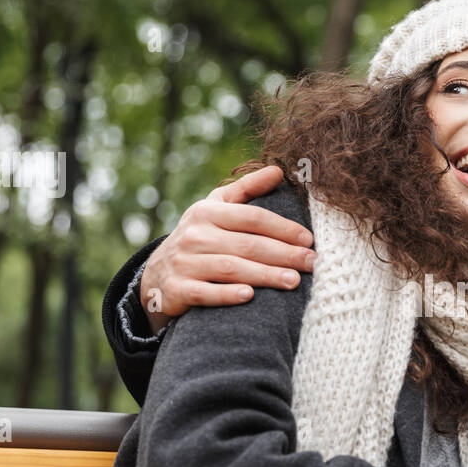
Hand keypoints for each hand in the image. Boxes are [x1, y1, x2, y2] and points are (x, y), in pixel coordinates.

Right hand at [139, 165, 317, 334]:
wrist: (156, 276)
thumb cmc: (199, 238)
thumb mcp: (216, 209)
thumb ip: (246, 190)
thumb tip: (278, 170)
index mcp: (207, 213)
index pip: (252, 217)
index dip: (282, 228)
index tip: (309, 239)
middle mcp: (194, 235)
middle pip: (247, 245)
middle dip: (283, 254)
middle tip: (311, 262)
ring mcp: (184, 263)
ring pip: (230, 268)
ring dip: (264, 275)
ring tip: (294, 281)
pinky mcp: (177, 290)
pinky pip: (204, 293)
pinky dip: (227, 294)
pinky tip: (250, 296)